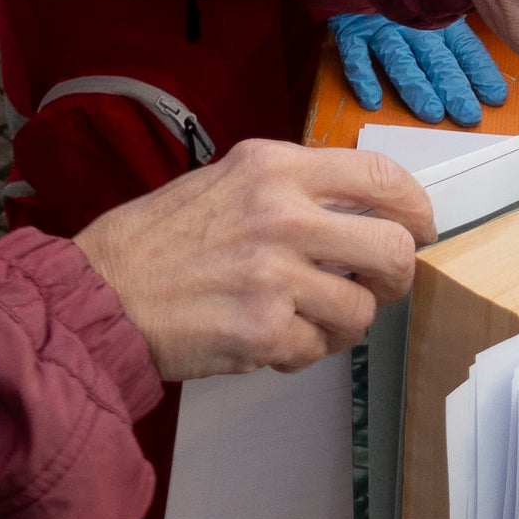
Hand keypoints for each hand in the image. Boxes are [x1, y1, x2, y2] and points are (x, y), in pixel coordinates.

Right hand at [73, 140, 432, 379]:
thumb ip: (294, 189)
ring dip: (342, 323)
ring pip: (361, 310)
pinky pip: (318, 348)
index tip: (419, 227)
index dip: (416, 208)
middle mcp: (281, 215)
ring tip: (304, 318)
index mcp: (274, 168)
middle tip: (377, 286)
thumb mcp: (228, 181)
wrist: (99, 293)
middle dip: (396, 276)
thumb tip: (364, 211)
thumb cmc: (158, 241)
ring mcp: (274, 275)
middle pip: (394, 249)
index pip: (382, 177)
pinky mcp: (262, 330)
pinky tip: (267, 337)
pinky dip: (300, 350)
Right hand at [329, 13, 509, 127]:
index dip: (479, 71)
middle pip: (435, 59)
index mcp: (437, 17)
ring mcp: (380, 27)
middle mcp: (412, 23)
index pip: (464, 47)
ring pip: (400, 60)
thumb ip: (455, 19)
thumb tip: (486, 46)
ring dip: (415, 87)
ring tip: (430, 112)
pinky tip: (372, 101)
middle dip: (453, 88)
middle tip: (467, 114)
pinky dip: (363, 77)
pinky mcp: (351, 28)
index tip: (495, 96)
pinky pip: (356, 55)